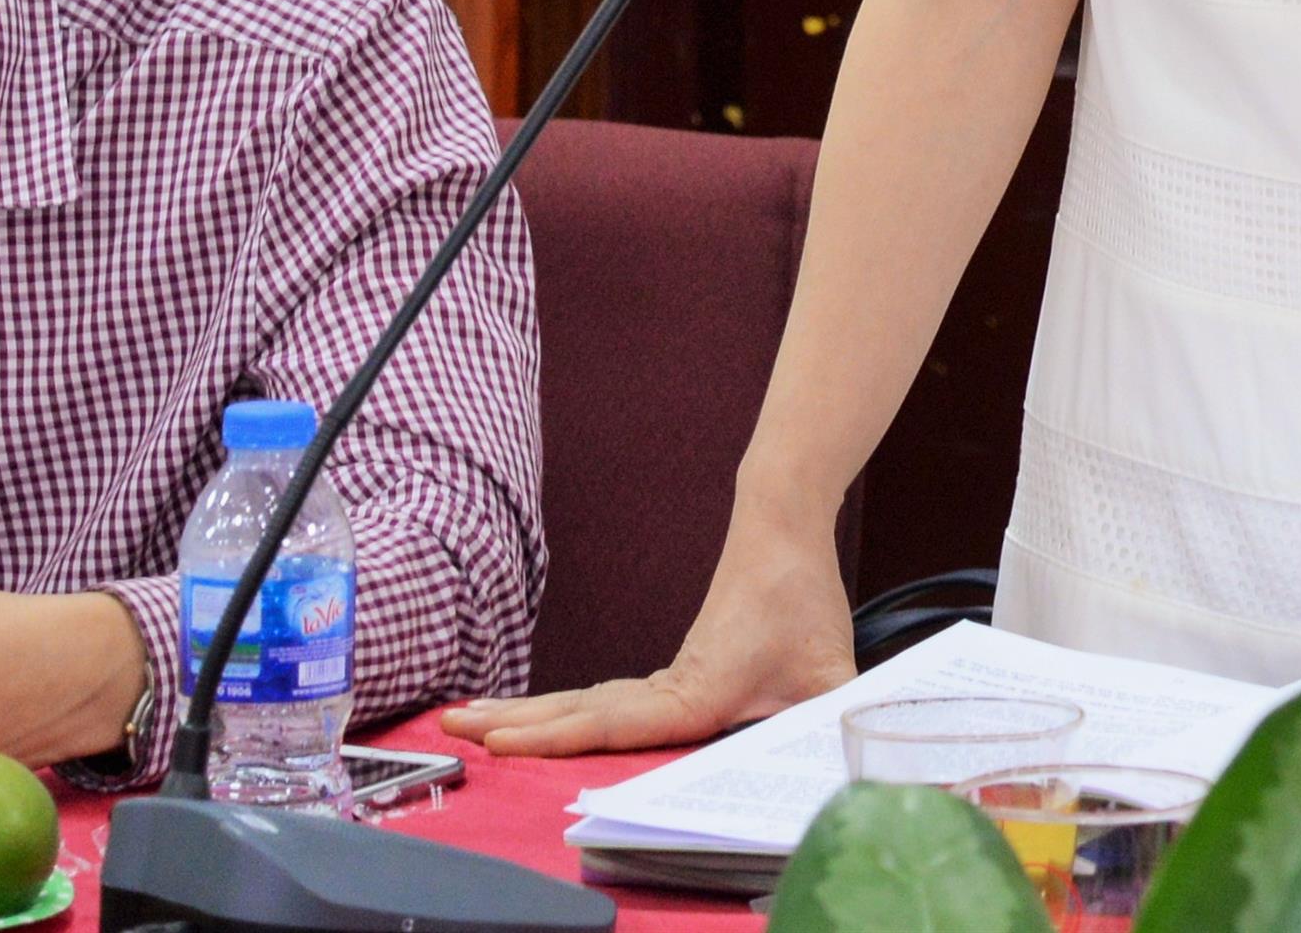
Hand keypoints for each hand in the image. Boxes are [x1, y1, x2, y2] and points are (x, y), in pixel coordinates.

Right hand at [443, 506, 853, 758]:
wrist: (783, 527)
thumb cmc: (801, 595)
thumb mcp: (831, 673)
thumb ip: (835, 723)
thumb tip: (849, 772)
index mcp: (693, 692)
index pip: (611, 723)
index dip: (554, 739)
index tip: (502, 743)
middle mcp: (667, 686)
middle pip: (576, 711)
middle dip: (513, 726)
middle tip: (451, 729)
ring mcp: (664, 679)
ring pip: (583, 702)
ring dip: (526, 715)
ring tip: (465, 720)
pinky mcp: (671, 676)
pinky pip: (605, 700)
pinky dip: (562, 712)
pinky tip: (538, 723)